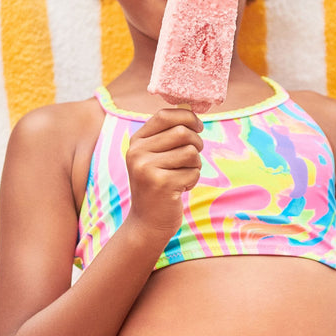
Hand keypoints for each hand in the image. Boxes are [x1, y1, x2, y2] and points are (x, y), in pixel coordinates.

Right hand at [126, 108, 203, 237]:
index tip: (198, 127)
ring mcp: (147, 168)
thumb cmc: (158, 186)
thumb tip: (191, 112)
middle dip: (196, 143)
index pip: (164, 115)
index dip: (187, 117)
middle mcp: (138, 152)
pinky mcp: (161, 184)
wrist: (147, 222)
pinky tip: (181, 188)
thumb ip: (168, 136)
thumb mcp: (155, 158)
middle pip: (182, 132)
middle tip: (193, 157)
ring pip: (190, 152)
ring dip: (195, 164)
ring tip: (184, 175)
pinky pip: (193, 171)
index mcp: (136, 142)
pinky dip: (193, 179)